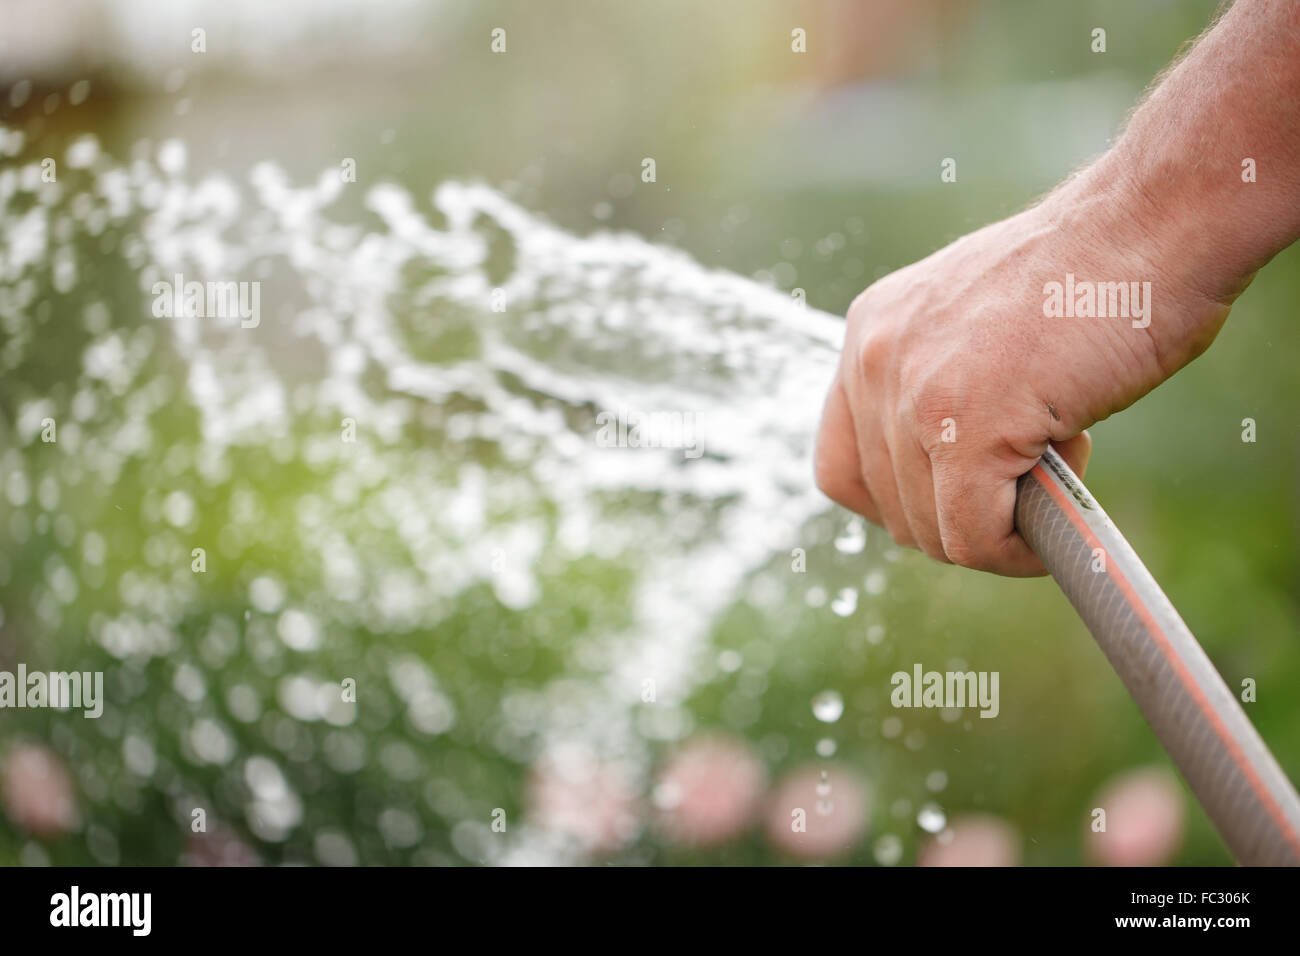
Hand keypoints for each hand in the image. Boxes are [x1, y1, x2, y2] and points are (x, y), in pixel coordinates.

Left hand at [814, 171, 1230, 575]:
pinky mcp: (966, 430)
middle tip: (1032, 471)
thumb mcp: (978, 323)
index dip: (900, 502)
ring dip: (1000, 526)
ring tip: (1060, 453)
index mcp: (870, 332)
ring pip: (933, 532)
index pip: (841, 466)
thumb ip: (940, 386)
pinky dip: (1018, 551)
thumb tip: (946, 480)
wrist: (1154, 223)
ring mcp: (914, 396)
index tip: (959, 495)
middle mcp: (873, 362)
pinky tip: (1062, 504)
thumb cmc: (1092, 271)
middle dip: (963, 517)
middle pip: (889, 508)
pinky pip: (974, 538)